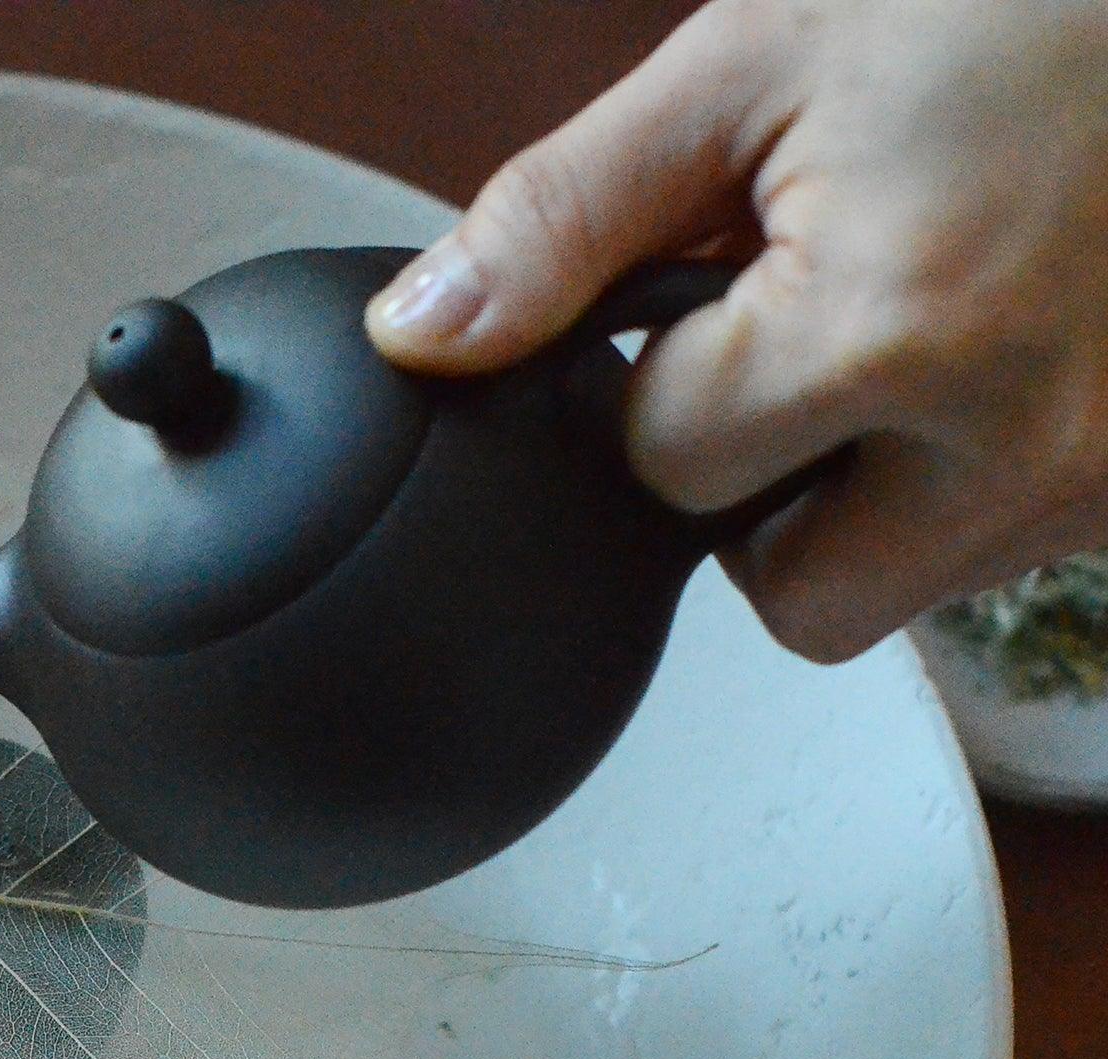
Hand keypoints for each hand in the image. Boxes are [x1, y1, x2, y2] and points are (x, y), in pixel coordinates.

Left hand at [366, 0, 1107, 661]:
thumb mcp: (761, 59)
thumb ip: (566, 217)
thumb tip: (419, 337)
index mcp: (901, 322)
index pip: (665, 467)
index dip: (664, 380)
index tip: (724, 288)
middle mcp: (1020, 443)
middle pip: (785, 598)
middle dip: (754, 493)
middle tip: (804, 345)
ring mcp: (1103, 488)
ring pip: (893, 598)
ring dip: (856, 500)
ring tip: (906, 337)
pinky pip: (994, 557)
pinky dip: (956, 485)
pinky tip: (986, 358)